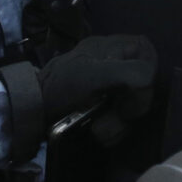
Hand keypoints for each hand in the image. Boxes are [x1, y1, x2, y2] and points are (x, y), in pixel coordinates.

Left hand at [39, 34, 157, 127]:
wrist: (32, 113)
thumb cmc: (61, 87)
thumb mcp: (93, 75)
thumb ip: (127, 72)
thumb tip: (149, 81)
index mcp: (112, 47)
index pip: (146, 52)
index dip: (146, 74)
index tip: (134, 92)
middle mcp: (114, 63)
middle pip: (143, 84)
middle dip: (131, 106)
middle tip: (117, 117)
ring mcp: (109, 87)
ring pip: (133, 106)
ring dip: (120, 124)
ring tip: (100, 131)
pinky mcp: (103, 108)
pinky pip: (122, 119)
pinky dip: (114, 130)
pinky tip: (99, 135)